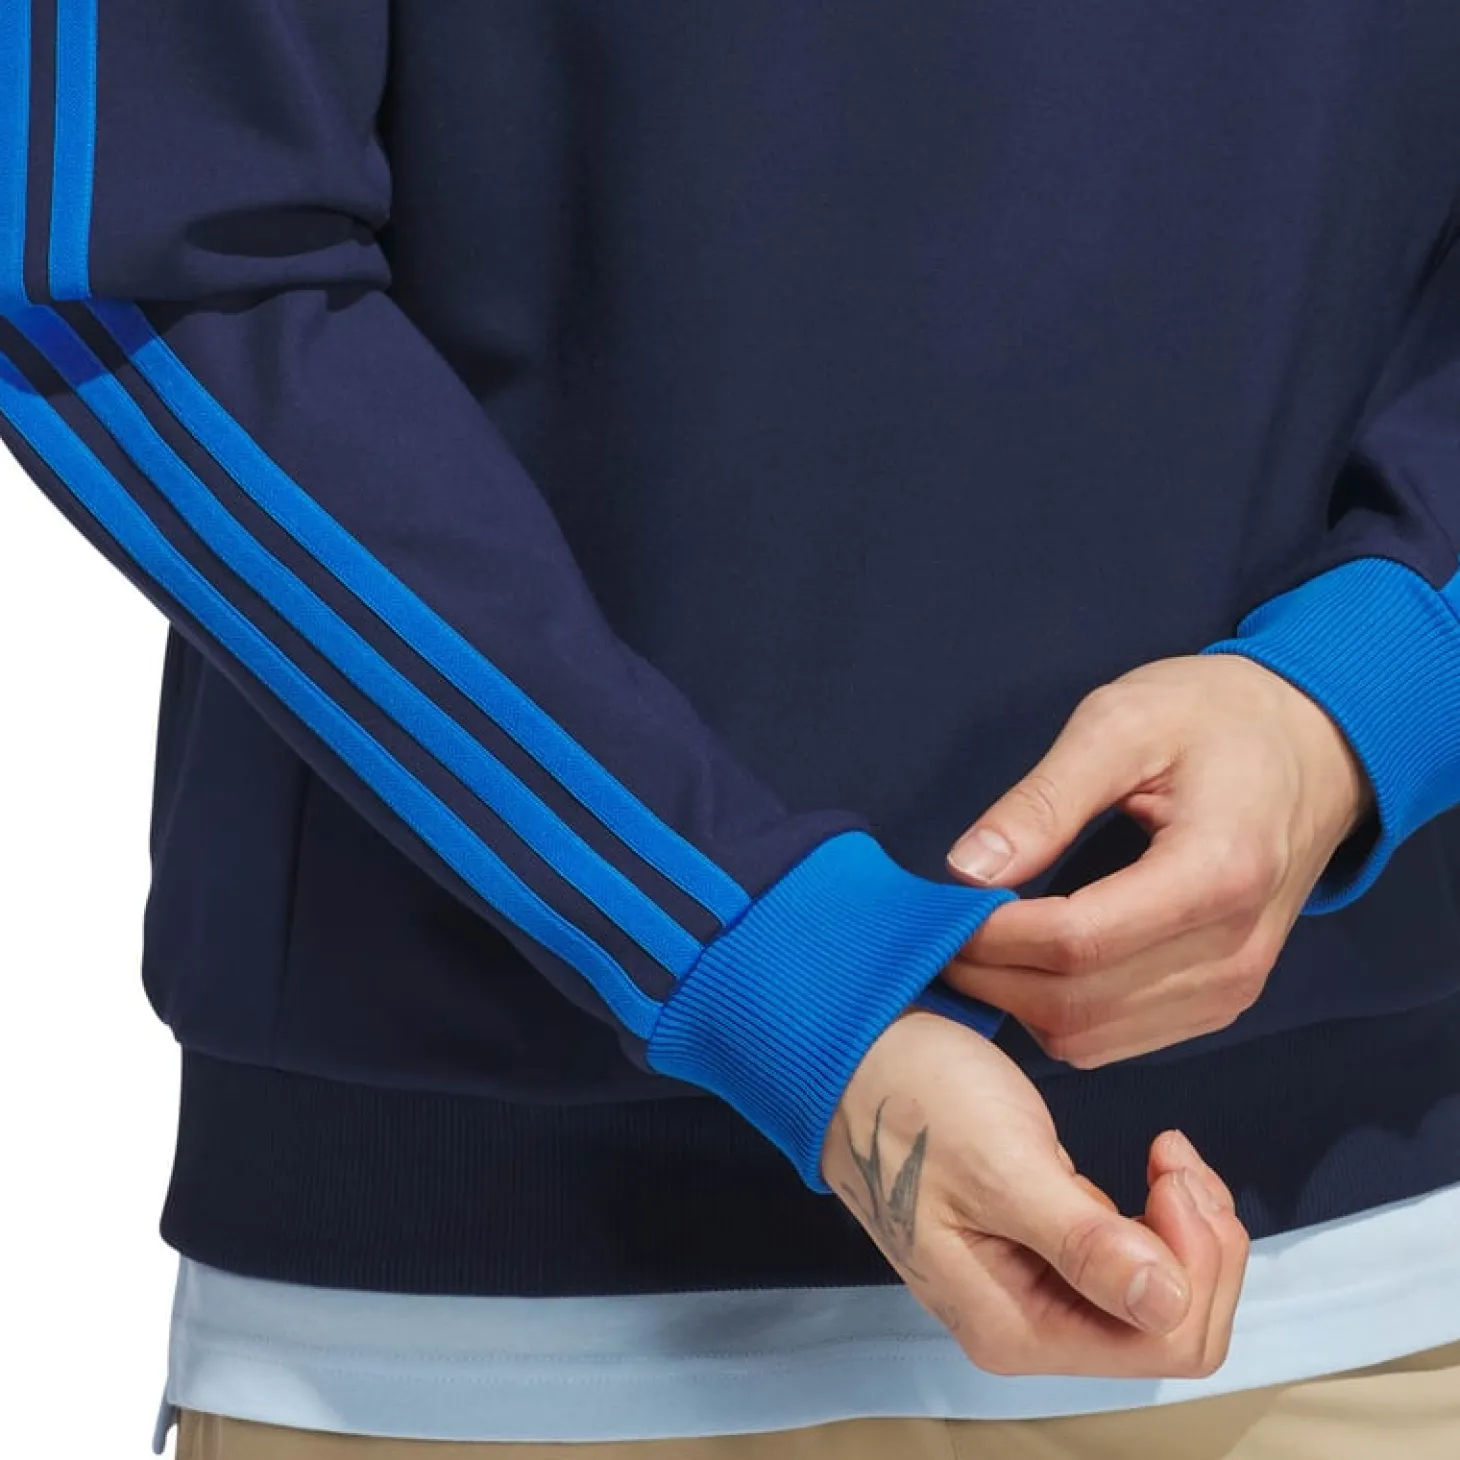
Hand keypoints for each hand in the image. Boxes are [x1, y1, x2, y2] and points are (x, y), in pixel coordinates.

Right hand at [824, 1011, 1248, 1376]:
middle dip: (1200, 1245)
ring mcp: (1039, 1286)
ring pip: (1164, 1291)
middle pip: (1171, 1323)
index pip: (1161, 1340)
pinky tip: (1148, 1163)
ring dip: (1188, 1224)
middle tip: (1172, 1158)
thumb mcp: (1000, 1166)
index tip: (1166, 1174)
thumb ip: (1082, 1242)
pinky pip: (1138, 1258)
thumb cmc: (915, 1103)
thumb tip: (1167, 1304)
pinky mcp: (1046, 1246)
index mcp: (1014, 1325)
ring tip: (1165, 1152)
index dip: (1192, 1264)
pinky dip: (1164, 1212)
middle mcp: (1030, 1322)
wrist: (859, 1055)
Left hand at [944, 655, 1371, 1067]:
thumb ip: (1044, 799)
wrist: (1314, 746)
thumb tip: (967, 870)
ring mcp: (1233, 987)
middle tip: (941, 933)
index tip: (941, 912)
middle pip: (1076, 1004)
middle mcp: (1233, 949)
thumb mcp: (1122, 723)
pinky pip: (1115, 1041)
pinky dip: (1055, 1015)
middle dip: (991, 977)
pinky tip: (1025, 967)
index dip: (992, 938)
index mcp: (1216, 873)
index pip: (1076, 942)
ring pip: (1089, 1039)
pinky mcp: (1221, 1002)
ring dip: (1016, 1004)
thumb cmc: (1215, 719)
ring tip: (976, 948)